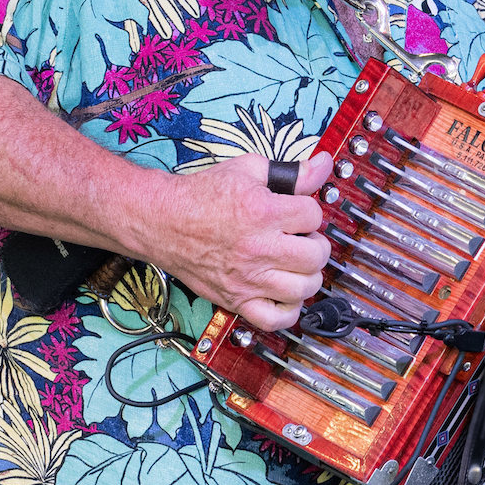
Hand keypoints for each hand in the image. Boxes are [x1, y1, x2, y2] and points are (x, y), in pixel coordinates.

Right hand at [151, 152, 334, 331]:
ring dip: (307, 274)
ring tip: (294, 263)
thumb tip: (323, 165)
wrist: (162, 222)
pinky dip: (288, 310)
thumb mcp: (248, 170)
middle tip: (301, 239)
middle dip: (315, 244)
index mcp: (262, 212)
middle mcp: (257, 249)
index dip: (309, 212)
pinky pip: (275, 319)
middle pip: (316, 255)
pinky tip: (284, 292)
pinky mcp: (235, 299)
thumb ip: (291, 172)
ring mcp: (247, 279)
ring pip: (303, 288)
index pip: (313, 216)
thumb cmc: (202, 196)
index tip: (297, 213)